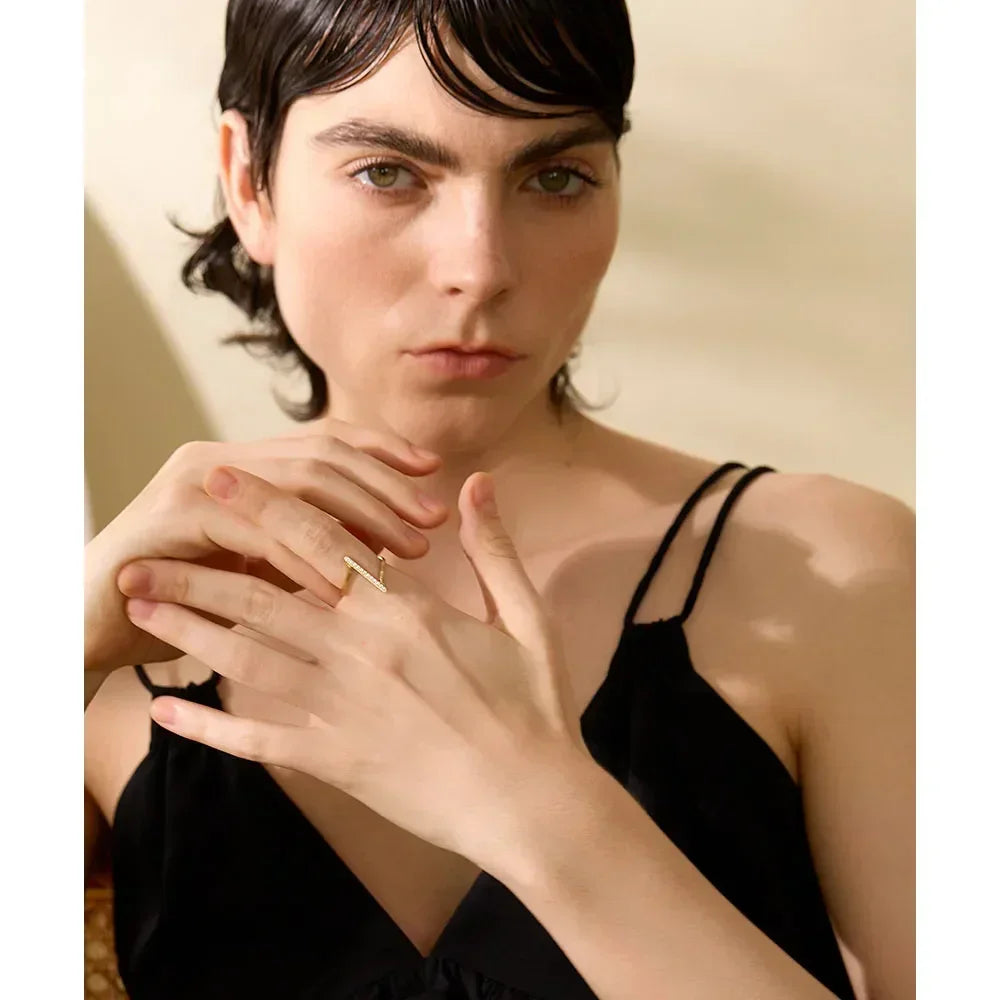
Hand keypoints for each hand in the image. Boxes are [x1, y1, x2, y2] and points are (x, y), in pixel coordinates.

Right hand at [85, 423, 447, 672]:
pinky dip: (302, 556)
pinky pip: (253, 530)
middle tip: (431, 522)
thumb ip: (307, 547)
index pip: (327, 440)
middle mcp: (220, 459)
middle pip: (321, 457)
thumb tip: (383, 543)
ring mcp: (193, 482)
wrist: (92, 626)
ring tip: (403, 551)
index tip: (433, 477)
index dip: (384, 452)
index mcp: (246, 464)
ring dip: (357, 518)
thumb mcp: (259, 568)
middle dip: (385, 488)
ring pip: (294, 485)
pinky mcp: (170, 518)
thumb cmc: (185, 600)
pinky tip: (341, 583)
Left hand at [116, 466, 589, 876]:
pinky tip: (166, 710)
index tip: (217, 482)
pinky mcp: (334, 761)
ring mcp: (341, 709)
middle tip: (143, 554)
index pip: (319, 541)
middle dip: (197, 570)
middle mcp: (360, 651)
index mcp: (405, 609)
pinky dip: (208, 726)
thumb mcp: (526, 618)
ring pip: (246, 659)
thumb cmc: (534, 709)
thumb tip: (477, 484)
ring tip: (140, 609)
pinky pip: (258, 740)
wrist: (532, 804)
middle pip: (261, 597)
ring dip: (188, 630)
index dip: (262, 507)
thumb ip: (493, 548)